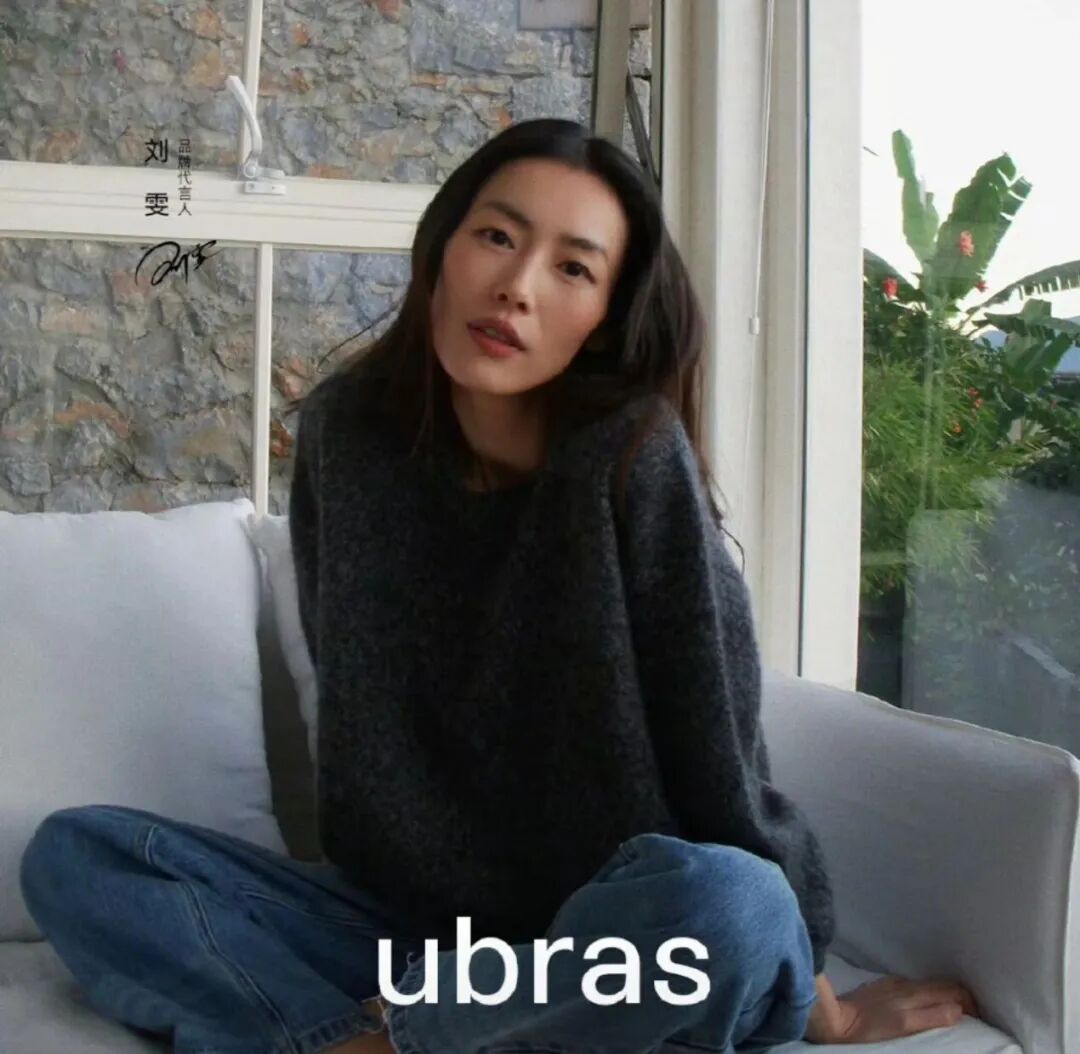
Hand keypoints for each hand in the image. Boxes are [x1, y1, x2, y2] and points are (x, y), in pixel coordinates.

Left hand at [805, 975, 980, 1044]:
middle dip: (963, 997)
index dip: (970, 1002)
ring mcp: (894, 983)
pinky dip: (928, 993)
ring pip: (930, 984)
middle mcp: (906, 984)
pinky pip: (914, 985)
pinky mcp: (884, 985)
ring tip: (955, 1011)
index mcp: (913, 993)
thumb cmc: (868, 1028)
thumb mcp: (903, 1025)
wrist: (836, 1019)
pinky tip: (926, 1004)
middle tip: (974, 1015)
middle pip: (944, 984)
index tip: (979, 1017)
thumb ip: (930, 1016)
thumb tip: (957, 1010)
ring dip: (946, 995)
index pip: (952, 990)